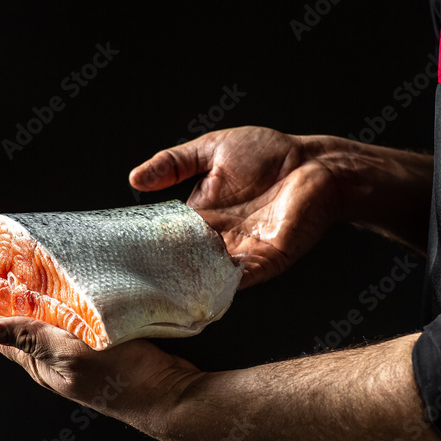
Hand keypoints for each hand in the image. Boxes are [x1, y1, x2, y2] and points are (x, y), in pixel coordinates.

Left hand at [0, 306, 202, 434]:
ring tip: (2, 299)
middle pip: (10, 334)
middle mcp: (52, 361)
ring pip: (37, 330)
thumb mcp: (73, 354)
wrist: (170, 397)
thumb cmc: (124, 380)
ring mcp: (75, 357)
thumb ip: (34, 339)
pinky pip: (64, 327)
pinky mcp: (98, 349)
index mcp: (40, 363)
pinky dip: (53, 312)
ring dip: (18, 313)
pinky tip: (59, 303)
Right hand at [130, 126, 344, 287]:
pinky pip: (244, 278)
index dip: (149, 244)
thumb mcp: (210, 150)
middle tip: (136, 279)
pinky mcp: (269, 259)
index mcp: (202, 215)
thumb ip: (173, 163)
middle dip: (165, 270)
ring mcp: (243, 251)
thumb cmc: (268, 153)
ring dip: (191, 281)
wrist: (316, 162)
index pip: (169, 236)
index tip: (124, 252)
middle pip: (186, 260)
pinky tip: (207, 289)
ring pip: (210, 274)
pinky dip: (227, 285)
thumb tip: (134, 178)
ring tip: (165, 289)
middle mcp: (219, 238)